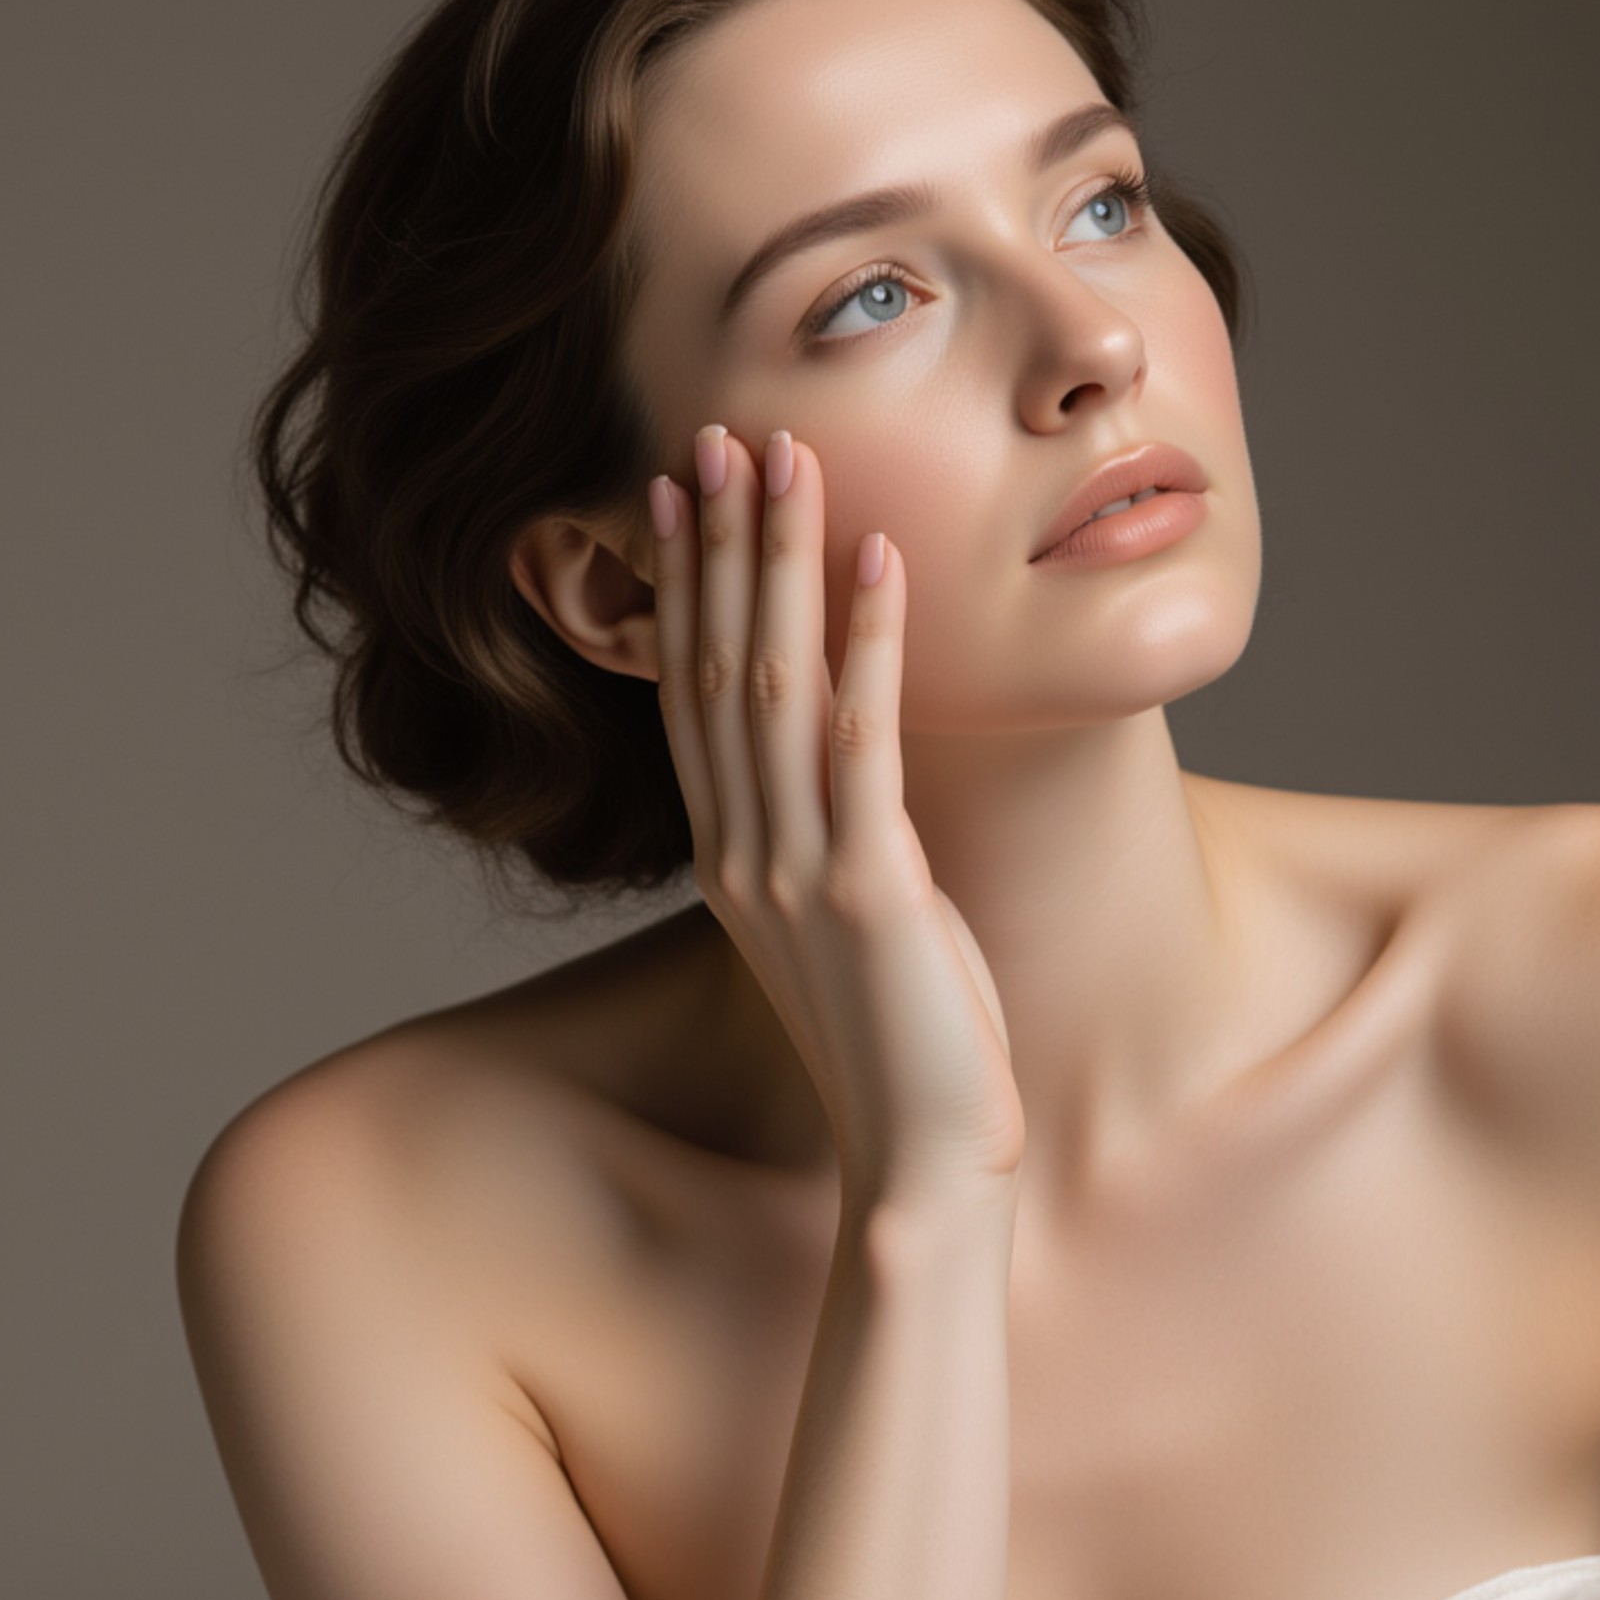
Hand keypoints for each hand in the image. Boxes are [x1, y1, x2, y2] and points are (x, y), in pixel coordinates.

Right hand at [652, 423, 1025, 1206]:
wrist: (916, 1161)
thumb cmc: (900, 1045)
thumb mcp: (843, 926)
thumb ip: (826, 841)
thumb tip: (845, 760)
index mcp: (728, 862)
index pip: (689, 698)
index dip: (683, 590)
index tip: (683, 497)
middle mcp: (742, 856)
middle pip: (714, 671)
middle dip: (716, 548)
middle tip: (717, 437)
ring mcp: (796, 873)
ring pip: (772, 687)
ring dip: (780, 567)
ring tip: (790, 463)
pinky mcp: (869, 891)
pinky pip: (864, 742)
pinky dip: (870, 644)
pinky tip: (882, 562)